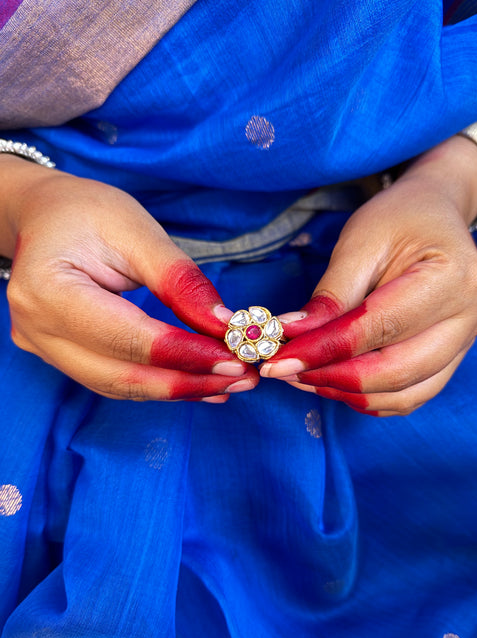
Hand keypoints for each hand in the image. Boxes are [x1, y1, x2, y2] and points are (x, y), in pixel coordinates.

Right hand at [2, 158, 257, 400]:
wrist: (46, 216)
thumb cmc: (87, 212)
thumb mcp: (137, 231)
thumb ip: (180, 281)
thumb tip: (224, 325)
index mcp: (47, 290)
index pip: (127, 338)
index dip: (185, 354)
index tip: (236, 358)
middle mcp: (37, 329)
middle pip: (122, 375)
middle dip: (189, 381)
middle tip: (242, 377)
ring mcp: (43, 347)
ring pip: (120, 386)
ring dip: (179, 389)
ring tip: (230, 383)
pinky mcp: (60, 356)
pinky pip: (115, 380)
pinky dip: (160, 384)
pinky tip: (199, 384)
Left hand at [260, 136, 476, 415]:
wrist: (435, 214)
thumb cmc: (399, 219)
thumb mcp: (360, 240)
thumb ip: (331, 294)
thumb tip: (293, 336)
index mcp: (454, 278)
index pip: (381, 328)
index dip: (325, 349)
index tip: (278, 360)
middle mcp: (470, 317)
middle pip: (397, 372)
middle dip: (333, 378)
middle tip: (284, 371)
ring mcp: (467, 341)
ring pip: (405, 395)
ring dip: (348, 393)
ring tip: (303, 376)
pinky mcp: (453, 357)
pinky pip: (411, 395)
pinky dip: (369, 396)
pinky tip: (332, 380)